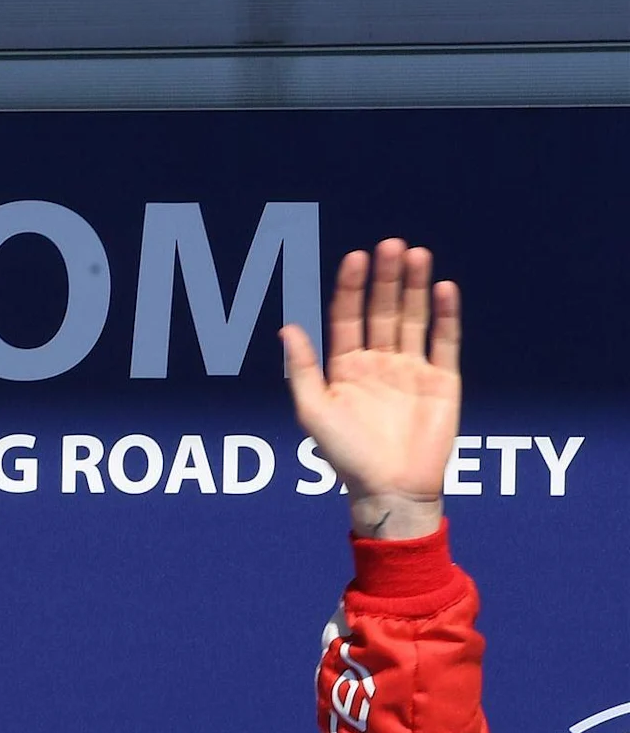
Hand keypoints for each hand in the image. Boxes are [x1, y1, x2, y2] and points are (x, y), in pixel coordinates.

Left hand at [282, 239, 459, 541]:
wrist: (390, 488)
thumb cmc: (345, 456)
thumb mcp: (313, 411)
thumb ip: (301, 369)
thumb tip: (286, 327)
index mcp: (345, 368)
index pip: (348, 317)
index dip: (352, 287)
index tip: (356, 257)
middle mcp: (378, 363)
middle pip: (382, 310)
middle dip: (386, 278)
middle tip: (391, 245)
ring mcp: (412, 369)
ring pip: (413, 318)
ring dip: (415, 287)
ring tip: (417, 254)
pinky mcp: (442, 380)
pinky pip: (444, 341)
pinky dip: (445, 315)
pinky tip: (444, 288)